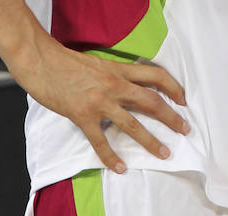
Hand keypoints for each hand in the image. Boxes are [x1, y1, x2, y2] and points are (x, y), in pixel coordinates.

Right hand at [11, 37, 190, 173]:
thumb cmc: (65, 60)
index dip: (173, 87)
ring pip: (133, 124)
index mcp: (119, 69)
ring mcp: (100, 101)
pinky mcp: (83, 115)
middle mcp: (114, 85)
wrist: (41, 60)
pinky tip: (120, 167)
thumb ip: (114, 73)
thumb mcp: (98, 62)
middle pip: (152, 101)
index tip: (183, 99)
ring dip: (151, 140)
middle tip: (186, 129)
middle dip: (172, 117)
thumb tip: (127, 84)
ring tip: (164, 152)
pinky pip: (101, 141)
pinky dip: (111, 156)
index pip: (155, 75)